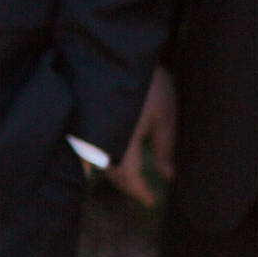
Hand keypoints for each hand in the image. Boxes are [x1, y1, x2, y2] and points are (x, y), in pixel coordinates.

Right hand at [104, 65, 176, 206]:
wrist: (121, 54)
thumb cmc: (150, 83)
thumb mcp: (166, 115)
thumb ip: (166, 148)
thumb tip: (169, 176)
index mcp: (122, 141)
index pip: (128, 177)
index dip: (140, 192)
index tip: (151, 202)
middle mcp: (102, 139)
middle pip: (110, 173)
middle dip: (127, 186)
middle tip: (143, 193)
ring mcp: (92, 131)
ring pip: (99, 162)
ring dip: (115, 173)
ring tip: (131, 177)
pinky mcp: (88, 121)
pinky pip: (91, 148)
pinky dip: (103, 158)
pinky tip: (112, 157)